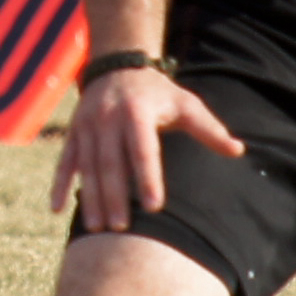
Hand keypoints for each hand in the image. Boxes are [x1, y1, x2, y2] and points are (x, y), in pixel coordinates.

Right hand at [49, 66, 245, 232]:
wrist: (118, 67)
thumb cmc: (159, 93)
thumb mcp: (186, 103)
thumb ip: (209, 129)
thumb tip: (239, 150)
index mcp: (137, 112)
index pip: (142, 149)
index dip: (148, 178)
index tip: (154, 207)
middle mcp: (107, 118)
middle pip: (110, 163)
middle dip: (115, 197)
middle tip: (122, 228)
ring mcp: (86, 126)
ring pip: (86, 167)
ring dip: (90, 198)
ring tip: (97, 228)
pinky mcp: (73, 133)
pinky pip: (64, 162)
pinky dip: (59, 186)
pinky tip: (56, 210)